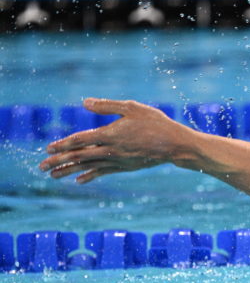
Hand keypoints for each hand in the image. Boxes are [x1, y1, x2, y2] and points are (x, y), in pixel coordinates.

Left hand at [39, 98, 192, 183]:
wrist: (176, 145)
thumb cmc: (155, 123)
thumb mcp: (132, 108)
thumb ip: (107, 106)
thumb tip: (84, 102)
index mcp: (111, 134)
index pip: (81, 140)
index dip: (63, 144)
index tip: (48, 148)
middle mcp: (112, 150)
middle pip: (80, 156)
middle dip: (59, 161)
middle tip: (41, 167)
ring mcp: (119, 161)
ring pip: (89, 166)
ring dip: (69, 171)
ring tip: (53, 176)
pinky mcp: (125, 167)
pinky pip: (103, 172)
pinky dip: (90, 175)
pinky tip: (78, 180)